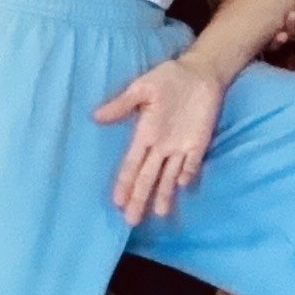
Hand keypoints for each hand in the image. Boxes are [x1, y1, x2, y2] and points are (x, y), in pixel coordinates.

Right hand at [93, 54, 223, 222]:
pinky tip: (181, 186)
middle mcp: (160, 146)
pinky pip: (191, 163)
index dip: (125, 183)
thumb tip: (95, 116)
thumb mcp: (142, 88)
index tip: (117, 201)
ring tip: (158, 214)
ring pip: (169, 176)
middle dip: (140, 198)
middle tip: (131, 221)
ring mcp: (180, 147)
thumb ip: (122, 104)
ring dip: (163, 194)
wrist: (199, 73)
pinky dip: (187, 174)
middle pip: (148, 177)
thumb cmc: (168, 78)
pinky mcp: (198, 144)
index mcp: (145, 133)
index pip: (132, 164)